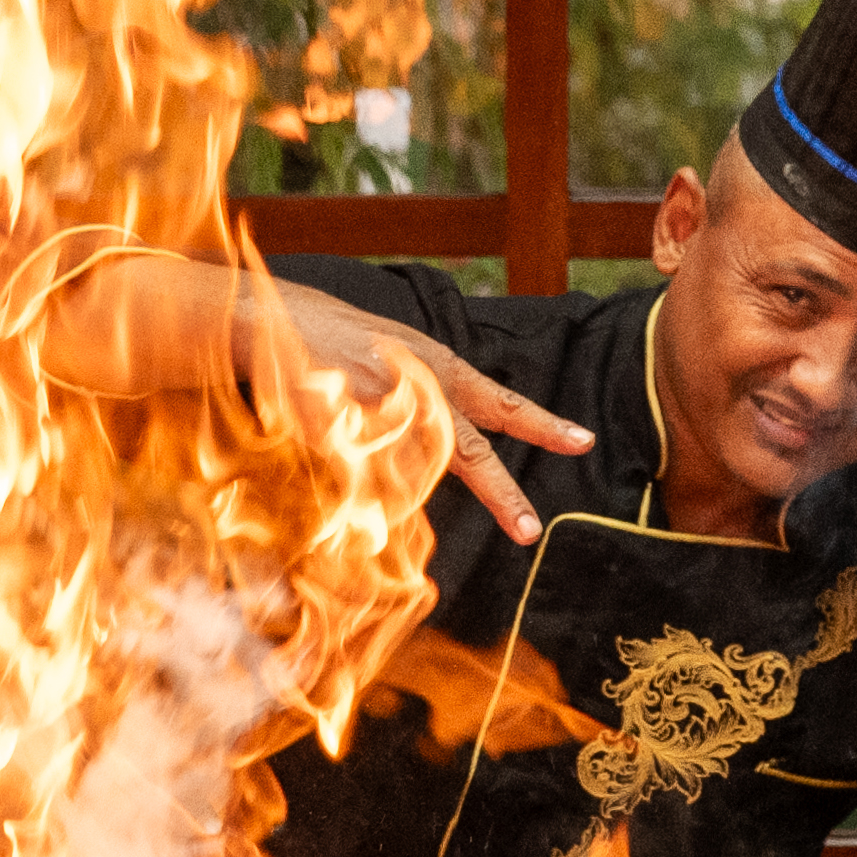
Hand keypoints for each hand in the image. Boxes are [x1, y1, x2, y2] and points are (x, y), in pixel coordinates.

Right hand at [284, 288, 592, 544]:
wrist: (274, 325)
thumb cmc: (345, 343)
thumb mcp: (404, 354)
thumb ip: (439, 398)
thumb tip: (466, 449)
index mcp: (439, 369)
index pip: (500, 403)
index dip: (542, 424)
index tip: (583, 441)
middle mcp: (419, 390)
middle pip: (470, 454)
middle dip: (503, 495)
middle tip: (530, 531)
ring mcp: (382, 413)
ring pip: (413, 475)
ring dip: (394, 476)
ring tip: (361, 437)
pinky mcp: (344, 434)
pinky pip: (368, 480)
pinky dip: (362, 479)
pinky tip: (338, 444)